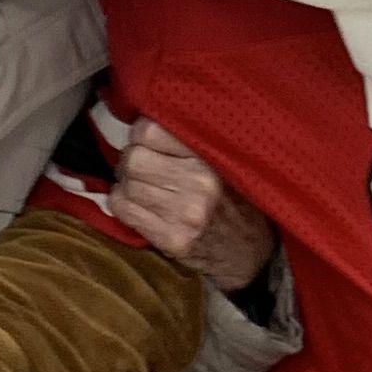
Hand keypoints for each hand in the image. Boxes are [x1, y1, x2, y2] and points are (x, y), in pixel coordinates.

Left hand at [105, 121, 274, 293]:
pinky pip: (122, 209)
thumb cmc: (232, 197)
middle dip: (131, 160)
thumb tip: (142, 122)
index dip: (141, 135)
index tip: (148, 143)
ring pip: (125, 184)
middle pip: (133, 158)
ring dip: (126, 183)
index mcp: (210, 156)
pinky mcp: (170, 238)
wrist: (249, 250)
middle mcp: (198, 183)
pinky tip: (138, 204)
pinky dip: (122, 203)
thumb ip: (189, 140)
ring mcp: (183, 214)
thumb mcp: (222, 159)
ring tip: (142, 186)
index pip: (149, 131)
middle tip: (142, 166)